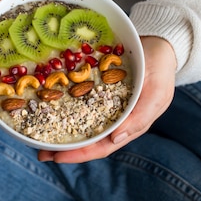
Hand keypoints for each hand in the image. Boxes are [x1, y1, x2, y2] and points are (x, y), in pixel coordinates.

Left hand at [37, 36, 176, 162]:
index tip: (58, 157)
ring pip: (81, 124)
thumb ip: (140, 118)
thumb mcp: (157, 93)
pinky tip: (51, 108)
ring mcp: (107, 106)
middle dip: (65, 148)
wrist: (160, 43)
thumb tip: (116, 139)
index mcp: (130, 126)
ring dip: (61, 131)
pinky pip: (80, 103)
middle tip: (40, 153)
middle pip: (88, 140)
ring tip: (39, 136)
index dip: (80, 154)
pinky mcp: (99, 90)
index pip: (103, 147)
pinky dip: (65, 109)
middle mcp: (116, 120)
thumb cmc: (161, 69)